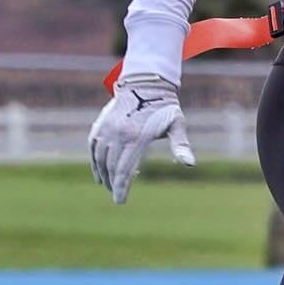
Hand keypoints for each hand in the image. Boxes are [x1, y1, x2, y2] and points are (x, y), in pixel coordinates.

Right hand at [88, 74, 193, 204]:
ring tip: (109, 186)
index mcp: (136, 137)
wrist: (145, 83)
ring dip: (103, 175)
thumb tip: (190, 164)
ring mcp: (107, 128)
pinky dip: (94, 161)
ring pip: (100, 158)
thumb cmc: (165, 107)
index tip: (120, 201)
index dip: (122, 188)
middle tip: (117, 196)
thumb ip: (181, 144)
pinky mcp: (100, 124)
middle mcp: (118, 133)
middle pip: (112, 167)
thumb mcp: (177, 124)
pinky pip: (93, 147)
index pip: (125, 170)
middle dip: (113, 184)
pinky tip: (98, 172)